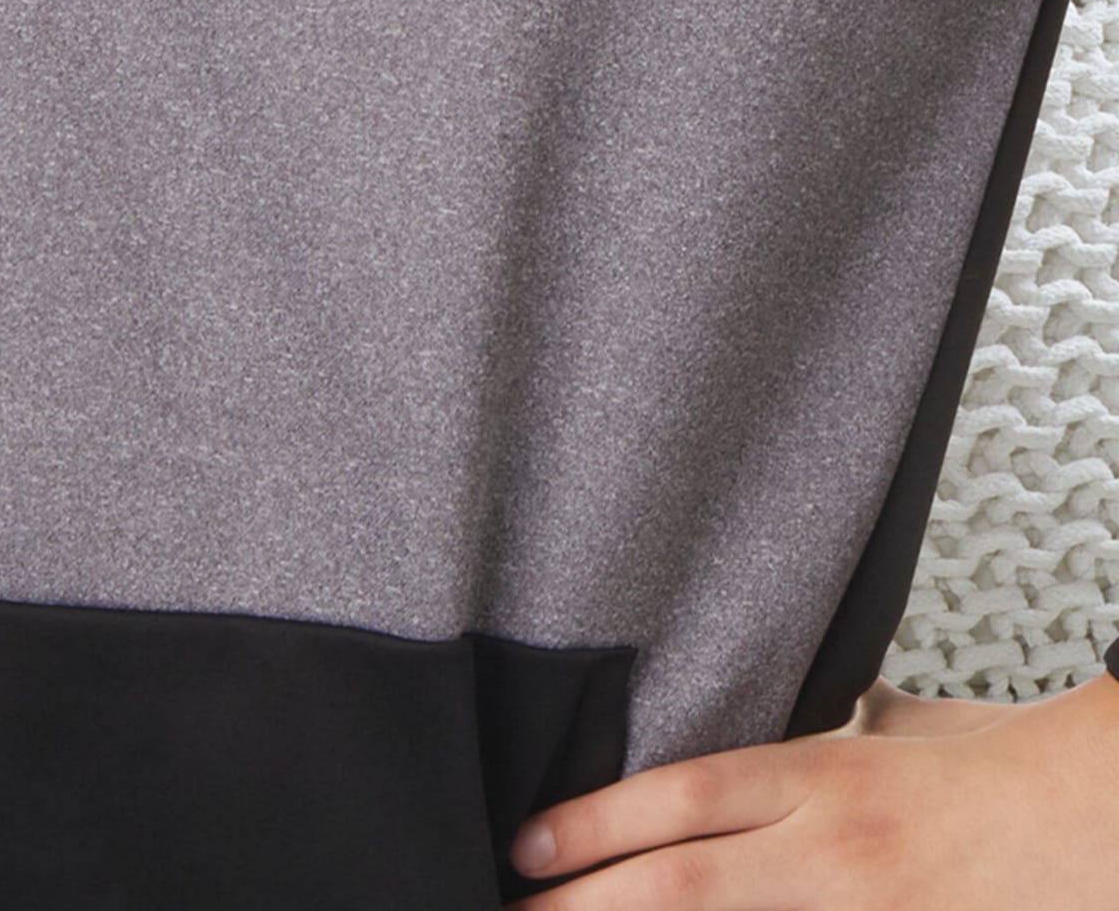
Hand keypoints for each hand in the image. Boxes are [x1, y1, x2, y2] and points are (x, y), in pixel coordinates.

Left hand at [508, 668, 1118, 903]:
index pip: (683, 798)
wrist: (1093, 829)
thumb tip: (790, 698)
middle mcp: (829, 858)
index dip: (595, 824)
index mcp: (820, 779)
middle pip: (682, 887)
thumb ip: (824, 722)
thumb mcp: (892, 728)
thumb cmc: (994, 771)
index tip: (525, 844)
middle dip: (585, 907)